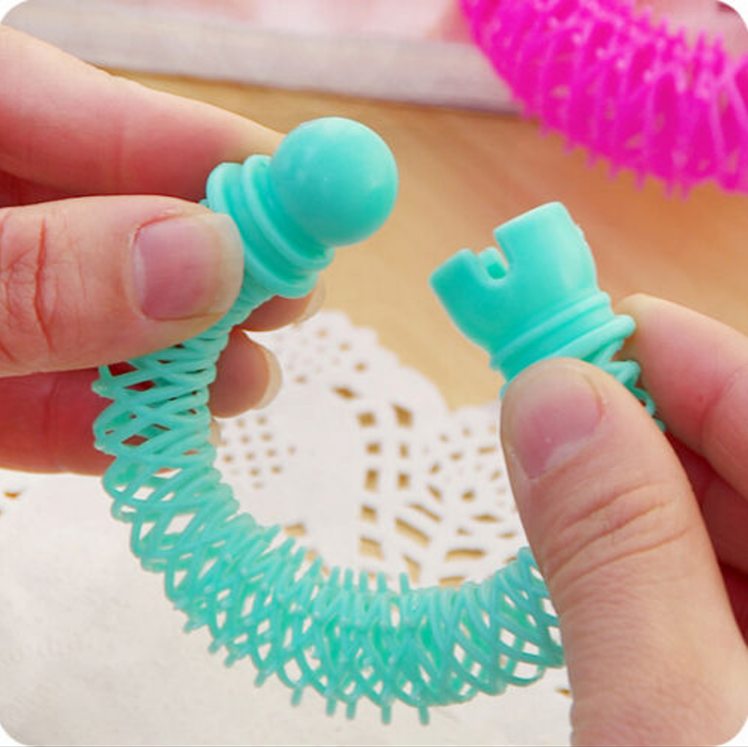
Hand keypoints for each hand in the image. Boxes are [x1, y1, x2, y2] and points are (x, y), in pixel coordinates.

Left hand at [0, 27, 319, 474]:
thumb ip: (38, 274)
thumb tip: (208, 262)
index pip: (78, 107)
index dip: (198, 150)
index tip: (302, 193)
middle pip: (96, 214)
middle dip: (201, 265)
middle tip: (285, 302)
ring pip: (77, 312)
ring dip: (163, 357)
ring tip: (240, 386)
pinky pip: (25, 396)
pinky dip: (89, 425)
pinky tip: (155, 441)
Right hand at [500, 295, 747, 745]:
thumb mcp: (668, 721)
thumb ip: (614, 551)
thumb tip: (547, 395)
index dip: (672, 355)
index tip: (570, 331)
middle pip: (747, 459)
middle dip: (635, 427)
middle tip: (534, 413)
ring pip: (724, 522)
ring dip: (629, 498)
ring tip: (551, 495)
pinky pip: (714, 585)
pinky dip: (641, 564)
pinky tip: (594, 571)